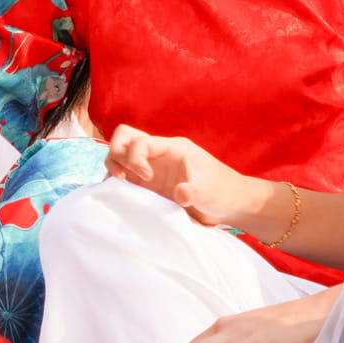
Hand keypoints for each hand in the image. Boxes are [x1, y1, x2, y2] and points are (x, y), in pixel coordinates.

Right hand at [106, 125, 268, 232]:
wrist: (229, 204)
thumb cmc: (223, 191)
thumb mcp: (210, 192)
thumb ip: (194, 192)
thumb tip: (180, 194)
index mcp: (171, 148)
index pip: (139, 141)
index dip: (135, 158)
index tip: (148, 179)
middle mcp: (158, 155)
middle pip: (124, 137)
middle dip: (115, 154)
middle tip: (122, 178)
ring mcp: (152, 169)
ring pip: (120, 154)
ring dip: (114, 166)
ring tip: (120, 186)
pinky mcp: (149, 185)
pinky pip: (125, 175)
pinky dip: (117, 182)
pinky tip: (123, 196)